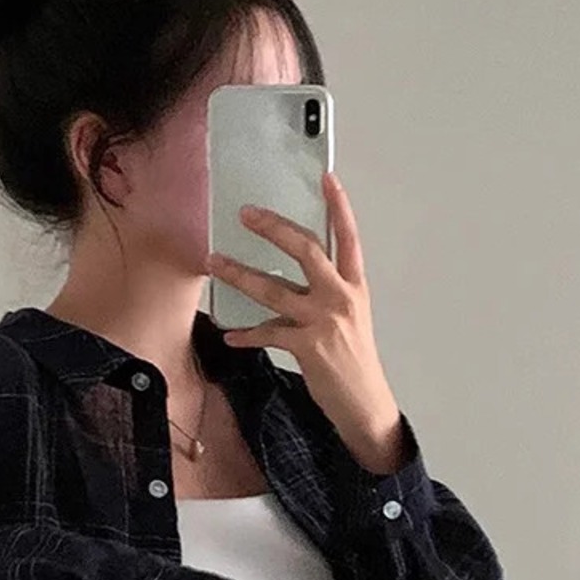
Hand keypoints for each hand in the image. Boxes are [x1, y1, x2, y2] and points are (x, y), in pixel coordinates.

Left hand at [205, 172, 401, 446]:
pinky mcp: (308, 346)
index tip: (327, 177)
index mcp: (354, 286)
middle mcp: (341, 297)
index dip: (339, 206)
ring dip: (239, 274)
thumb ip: (327, 293)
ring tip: (215, 263)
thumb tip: (295, 277)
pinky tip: (231, 335)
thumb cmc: (354, 360)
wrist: (364, 402)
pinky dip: (246, 334)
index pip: (349, 237)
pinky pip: (267, 332)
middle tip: (246, 214)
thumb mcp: (350, 318)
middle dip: (273, 229)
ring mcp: (324, 321)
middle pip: (305, 250)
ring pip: (274, 289)